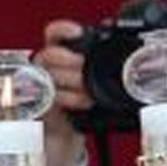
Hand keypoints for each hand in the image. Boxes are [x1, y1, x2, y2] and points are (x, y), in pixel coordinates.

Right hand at [36, 19, 89, 165]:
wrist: (65, 135)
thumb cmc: (79, 103)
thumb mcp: (92, 79)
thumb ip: (101, 61)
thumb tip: (125, 43)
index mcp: (59, 55)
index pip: (53, 34)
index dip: (63, 30)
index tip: (78, 32)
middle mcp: (46, 68)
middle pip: (49, 54)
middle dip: (68, 59)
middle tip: (84, 65)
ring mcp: (41, 87)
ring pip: (49, 75)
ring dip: (72, 82)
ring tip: (89, 89)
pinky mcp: (40, 106)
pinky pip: (50, 98)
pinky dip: (70, 99)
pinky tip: (85, 102)